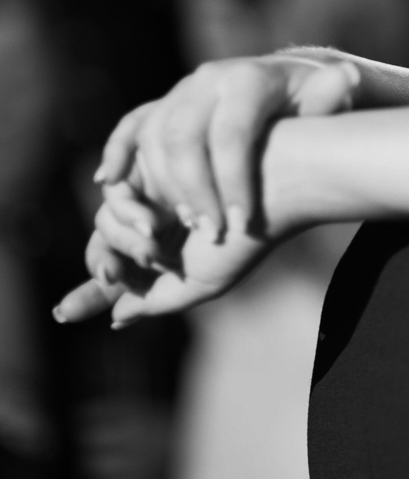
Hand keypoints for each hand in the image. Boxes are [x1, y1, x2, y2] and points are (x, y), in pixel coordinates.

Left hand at [54, 184, 273, 324]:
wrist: (274, 186)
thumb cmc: (247, 238)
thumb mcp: (204, 283)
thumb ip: (158, 299)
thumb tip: (115, 315)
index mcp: (168, 252)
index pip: (119, 275)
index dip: (90, 293)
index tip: (64, 313)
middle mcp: (156, 222)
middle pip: (105, 249)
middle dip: (107, 263)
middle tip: (120, 272)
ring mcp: (152, 193)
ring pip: (106, 225)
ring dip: (122, 242)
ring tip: (154, 249)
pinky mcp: (149, 164)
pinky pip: (115, 195)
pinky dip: (125, 212)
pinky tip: (151, 224)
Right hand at [95, 53, 360, 240]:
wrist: (290, 78)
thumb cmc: (315, 99)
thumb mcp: (332, 96)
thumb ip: (334, 95)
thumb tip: (344, 81)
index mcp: (249, 80)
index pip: (232, 135)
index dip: (234, 182)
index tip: (244, 225)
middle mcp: (207, 81)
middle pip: (184, 139)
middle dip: (193, 192)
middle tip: (210, 234)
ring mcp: (181, 91)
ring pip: (153, 138)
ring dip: (159, 186)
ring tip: (179, 228)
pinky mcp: (164, 104)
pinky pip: (131, 125)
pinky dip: (116, 152)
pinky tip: (110, 183)